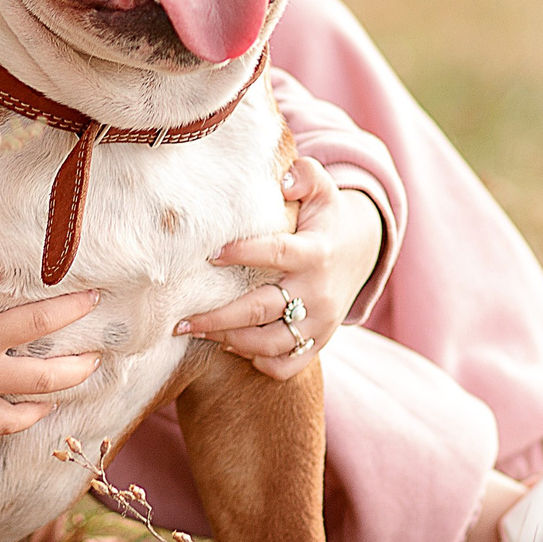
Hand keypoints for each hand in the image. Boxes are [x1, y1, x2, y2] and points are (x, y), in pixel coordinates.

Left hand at [175, 157, 382, 380]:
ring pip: (270, 344)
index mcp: (315, 252)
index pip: (276, 253)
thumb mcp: (322, 188)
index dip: (243, 253)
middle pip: (262, 310)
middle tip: (180, 320)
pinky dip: (259, 362)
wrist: (362, 252)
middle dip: (217, 317)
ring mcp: (320, 323)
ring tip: (196, 330)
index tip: (209, 254)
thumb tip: (282, 181)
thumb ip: (304, 175)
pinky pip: (287, 365)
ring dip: (229, 340)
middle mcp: (318, 292)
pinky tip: (232, 346)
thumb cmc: (326, 218)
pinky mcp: (319, 343)